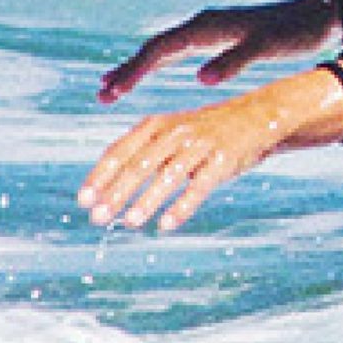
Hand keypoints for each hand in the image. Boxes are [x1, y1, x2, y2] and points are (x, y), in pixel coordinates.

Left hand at [80, 67, 342, 233]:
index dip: (100, 177)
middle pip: (139, 165)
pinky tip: (166, 225)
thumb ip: (142, 154)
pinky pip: (199, 186)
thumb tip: (104, 190)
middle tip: (98, 219)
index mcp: (156, 124)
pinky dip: (181, 206)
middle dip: (116, 194)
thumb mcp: (171, 133)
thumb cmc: (205, 132)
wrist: (258, 117)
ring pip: (167, 176)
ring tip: (128, 223)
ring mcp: (200, 145)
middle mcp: (175, 131)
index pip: (119, 151)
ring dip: (145, 201)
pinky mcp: (223, 160)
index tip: (83, 201)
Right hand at [99, 0, 338, 104]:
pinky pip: (178, 50)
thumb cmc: (296, 32)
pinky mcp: (219, 35)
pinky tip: (153, 72)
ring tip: (112, 87)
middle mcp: (204, 24)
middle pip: (155, 47)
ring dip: (139, 67)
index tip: (113, 92)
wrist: (320, 14)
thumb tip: (200, 78)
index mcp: (208, 27)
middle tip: (102, 96)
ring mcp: (210, 29)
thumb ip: (235, 61)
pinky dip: (158, 62)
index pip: (161, 49)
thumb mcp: (267, 48)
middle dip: (128, 70)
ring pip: (164, 48)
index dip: (136, 70)